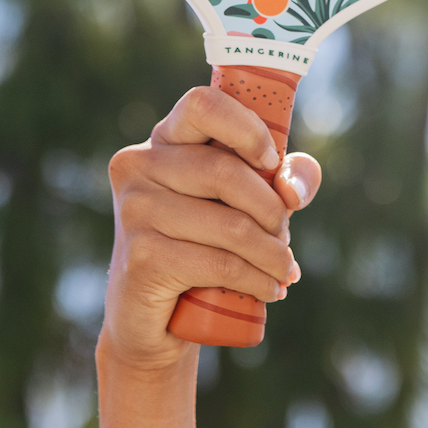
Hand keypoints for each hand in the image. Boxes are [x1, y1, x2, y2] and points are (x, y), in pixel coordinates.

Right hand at [98, 85, 321, 371]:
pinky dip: (257, 280)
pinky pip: (219, 263)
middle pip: (226, 171)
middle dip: (271, 210)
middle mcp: (139, 165)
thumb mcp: (245, 208)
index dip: (247, 128)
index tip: (270, 161)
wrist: (153, 322)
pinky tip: (271, 290)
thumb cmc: (203, 250)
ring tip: (284, 270)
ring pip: (230, 225)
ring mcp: (135, 210)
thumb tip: (292, 190)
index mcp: (163, 140)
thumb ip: (283, 181)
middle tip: (284, 237)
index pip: (203, 104)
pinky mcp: (141, 256)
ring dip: (272, 254)